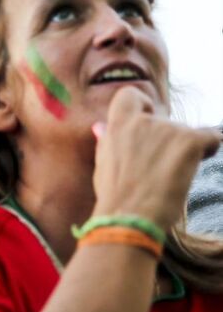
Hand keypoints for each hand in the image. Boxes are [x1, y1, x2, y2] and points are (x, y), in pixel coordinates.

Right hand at [91, 86, 220, 229]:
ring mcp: (168, 129)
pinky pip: (211, 139)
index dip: (142, 106)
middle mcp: (143, 121)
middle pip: (164, 121)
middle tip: (157, 168)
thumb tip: (100, 126)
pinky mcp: (190, 141)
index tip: (144, 124)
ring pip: (186, 134)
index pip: (130, 95)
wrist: (130, 217)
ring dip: (182, 152)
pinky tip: (192, 168)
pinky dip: (207, 150)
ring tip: (169, 177)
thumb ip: (107, 141)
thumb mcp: (104, 163)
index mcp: (118, 124)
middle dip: (165, 141)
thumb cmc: (115, 196)